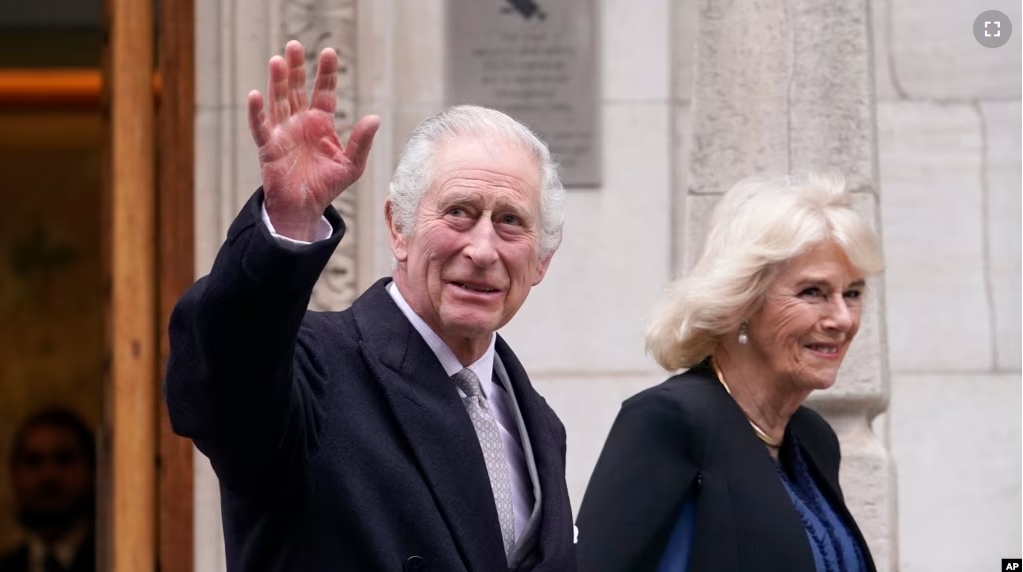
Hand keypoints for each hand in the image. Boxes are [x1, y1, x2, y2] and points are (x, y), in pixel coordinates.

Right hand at [248, 41, 379, 240]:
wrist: (305, 208)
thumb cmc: (327, 186)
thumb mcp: (352, 165)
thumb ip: (361, 142)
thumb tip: (375, 118)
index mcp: (321, 123)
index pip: (324, 91)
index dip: (326, 73)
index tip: (329, 52)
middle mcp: (300, 122)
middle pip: (296, 89)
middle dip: (296, 68)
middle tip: (295, 45)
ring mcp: (283, 132)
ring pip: (278, 101)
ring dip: (277, 82)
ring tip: (278, 60)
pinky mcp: (269, 146)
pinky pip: (261, 126)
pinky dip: (257, 112)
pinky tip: (255, 95)